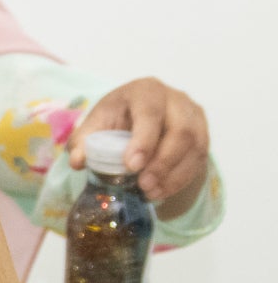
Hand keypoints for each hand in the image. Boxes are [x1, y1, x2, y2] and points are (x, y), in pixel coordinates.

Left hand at [73, 79, 209, 217]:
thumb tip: (78, 161)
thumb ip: (83, 142)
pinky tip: (163, 191)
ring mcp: (193, 115)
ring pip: (195, 145)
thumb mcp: (95, 125)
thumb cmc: (115, 118)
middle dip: (163, 162)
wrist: (137, 115)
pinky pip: (200, 157)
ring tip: (151, 192)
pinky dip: (182, 178)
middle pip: (180, 130)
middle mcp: (175, 99)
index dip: (144, 140)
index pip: (150, 112)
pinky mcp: (203, 132)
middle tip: (144, 185)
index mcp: (145, 90)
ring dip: (174, 174)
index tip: (132, 166)